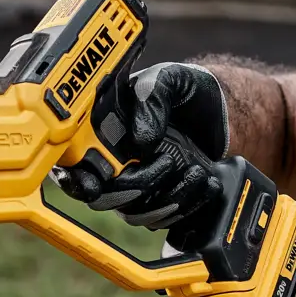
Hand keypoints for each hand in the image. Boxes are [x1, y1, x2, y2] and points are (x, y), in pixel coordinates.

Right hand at [56, 62, 229, 231]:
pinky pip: (165, 217)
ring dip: (167, 199)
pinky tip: (206, 180)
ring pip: (136, 213)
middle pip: (104, 197)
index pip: (75, 163)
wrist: (221, 108)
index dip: (75, 178)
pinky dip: (188, 205)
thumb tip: (140, 139)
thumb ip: (151, 98)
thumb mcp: (168, 78)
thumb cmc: (185, 90)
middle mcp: (115, 162)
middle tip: (168, 161)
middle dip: (135, 188)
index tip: (93, 183)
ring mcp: (138, 184)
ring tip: (196, 171)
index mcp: (103, 132)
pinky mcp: (163, 198)